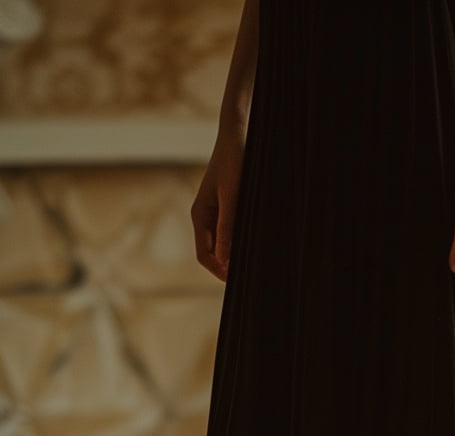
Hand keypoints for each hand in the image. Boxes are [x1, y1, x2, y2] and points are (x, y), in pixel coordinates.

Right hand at [190, 129, 245, 280]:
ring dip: (235, 256)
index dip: (219, 271)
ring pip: (223, 245)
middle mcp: (205, 216)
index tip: (237, 281)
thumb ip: (227, 226)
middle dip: (227, 267)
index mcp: (200, 215)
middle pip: (213, 254)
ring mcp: (216, 212)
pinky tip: (255, 244)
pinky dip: (240, 242)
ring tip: (254, 261)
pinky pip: (231, 233)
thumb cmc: (234, 160)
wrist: (237, 135)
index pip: (204, 255)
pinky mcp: (228, 207)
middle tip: (250, 276)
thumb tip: (224, 259)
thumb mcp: (233, 195)